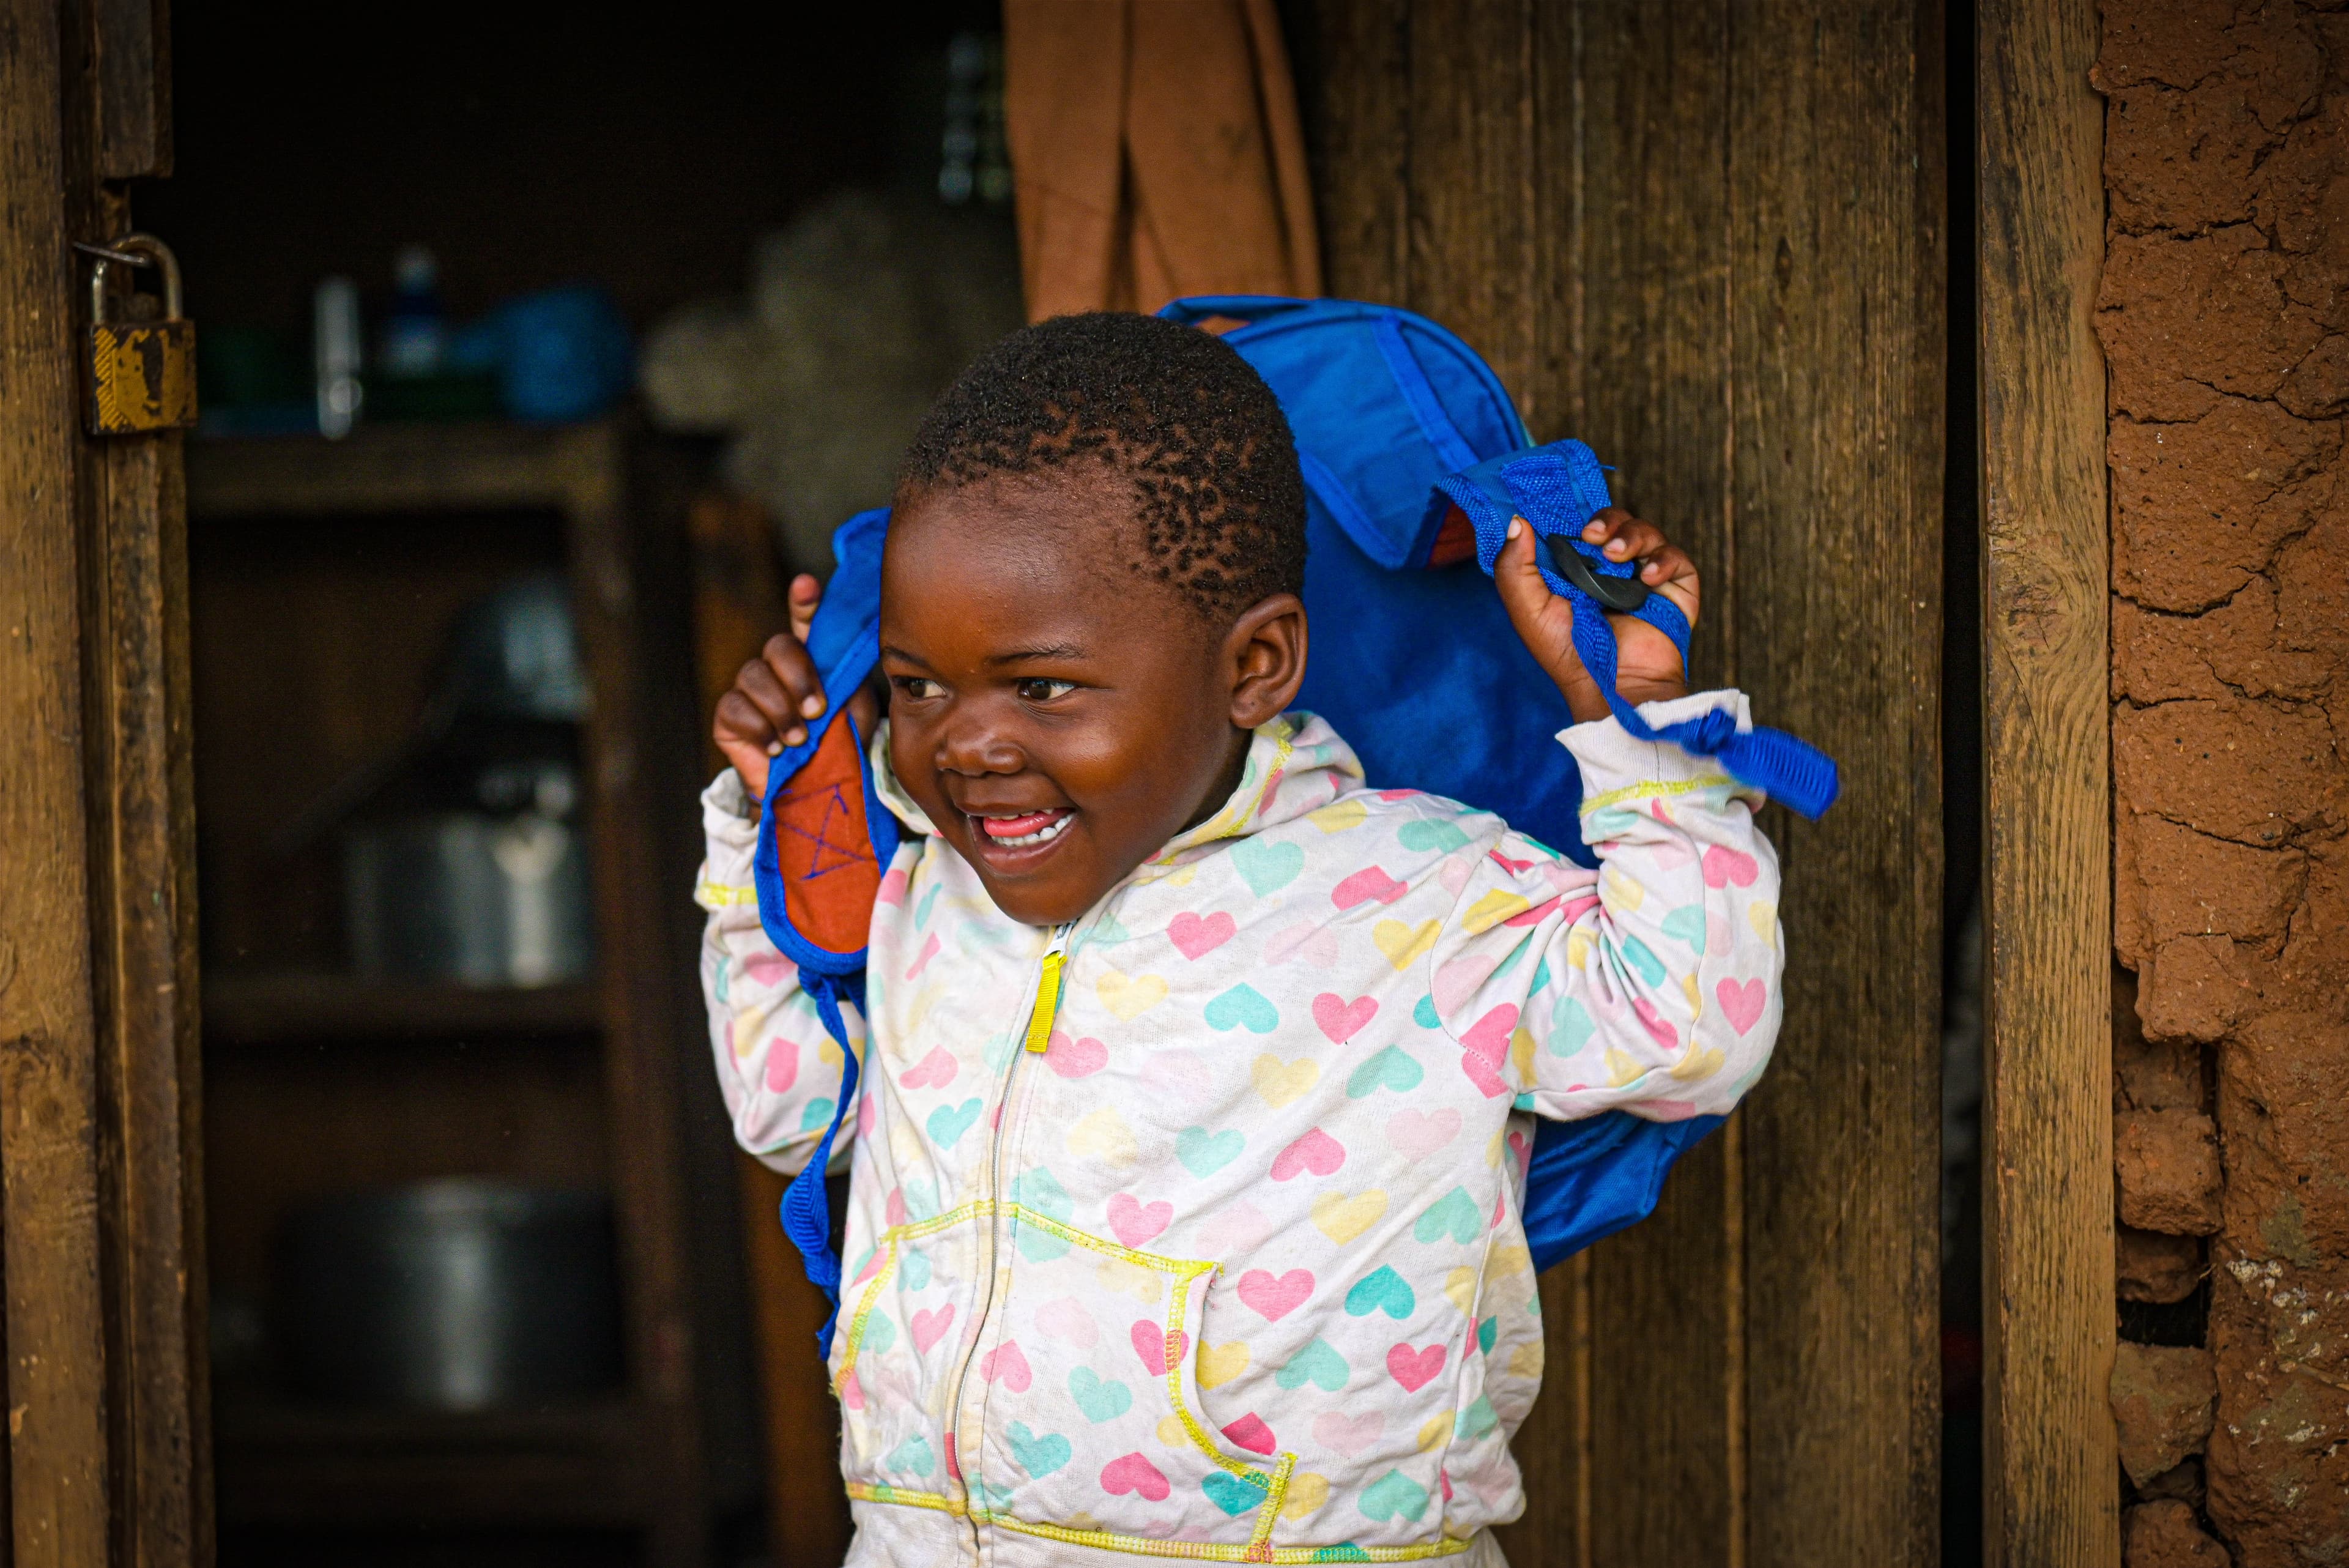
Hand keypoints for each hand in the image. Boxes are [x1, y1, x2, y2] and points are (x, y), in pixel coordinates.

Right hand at [712, 574, 881, 797]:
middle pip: (777, 646)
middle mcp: (776, 668)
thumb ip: (852, 680)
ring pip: (754, 676)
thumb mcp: (855, 713)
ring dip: (780, 709)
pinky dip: (759, 729)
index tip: (807, 585)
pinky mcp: (729, 718)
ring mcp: (749, 691)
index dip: (804, 601)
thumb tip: (857, 648)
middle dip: (799, 678)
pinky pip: (734, 708)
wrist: (814, 795)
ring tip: (800, 739)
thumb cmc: (839, 748)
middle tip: (817, 711)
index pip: (805, 622)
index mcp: (811, 660)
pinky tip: (776, 748)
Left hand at [1494, 506, 1698, 723]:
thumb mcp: (1528, 610)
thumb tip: (1516, 521)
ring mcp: (1644, 578)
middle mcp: (1611, 570)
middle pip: (1615, 521)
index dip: (1574, 512)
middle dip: (1605, 520)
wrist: (1611, 688)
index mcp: (1577, 570)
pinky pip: (1675, 558)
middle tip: (1592, 536)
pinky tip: (1646, 579)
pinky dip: (1662, 561)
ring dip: (1631, 535)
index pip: (1579, 525)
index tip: (1564, 506)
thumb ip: (1515, 567)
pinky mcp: (1675, 589)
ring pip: (1645, 532)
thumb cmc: (1567, 655)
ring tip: (1615, 557)